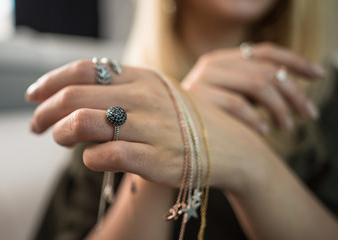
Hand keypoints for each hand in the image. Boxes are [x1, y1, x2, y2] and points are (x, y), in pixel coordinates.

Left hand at [26, 60, 185, 186]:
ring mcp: (150, 127)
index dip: (51, 81)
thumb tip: (71, 93)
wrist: (228, 146)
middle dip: (45, 111)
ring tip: (60, 138)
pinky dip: (89, 158)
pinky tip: (93, 158)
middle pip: (74, 96)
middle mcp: (144, 97)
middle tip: (35, 124)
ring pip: (83, 123)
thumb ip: (119, 88)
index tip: (33, 94)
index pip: (84, 69)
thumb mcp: (155, 91)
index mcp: (141, 77)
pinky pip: (105, 155)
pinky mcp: (155, 159)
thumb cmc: (182, 120)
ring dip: (61, 133)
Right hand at [182, 42, 323, 134]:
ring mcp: (203, 79)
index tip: (319, 75)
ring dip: (280, 107)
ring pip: (257, 84)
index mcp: (222, 58)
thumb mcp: (232, 98)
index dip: (296, 61)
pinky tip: (264, 131)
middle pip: (266, 70)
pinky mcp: (197, 99)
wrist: (169, 137)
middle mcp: (212, 63)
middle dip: (294, 93)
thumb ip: (253, 87)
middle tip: (309, 114)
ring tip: (287, 126)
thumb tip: (292, 87)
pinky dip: (256, 119)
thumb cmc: (206, 119)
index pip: (265, 51)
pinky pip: (239, 105)